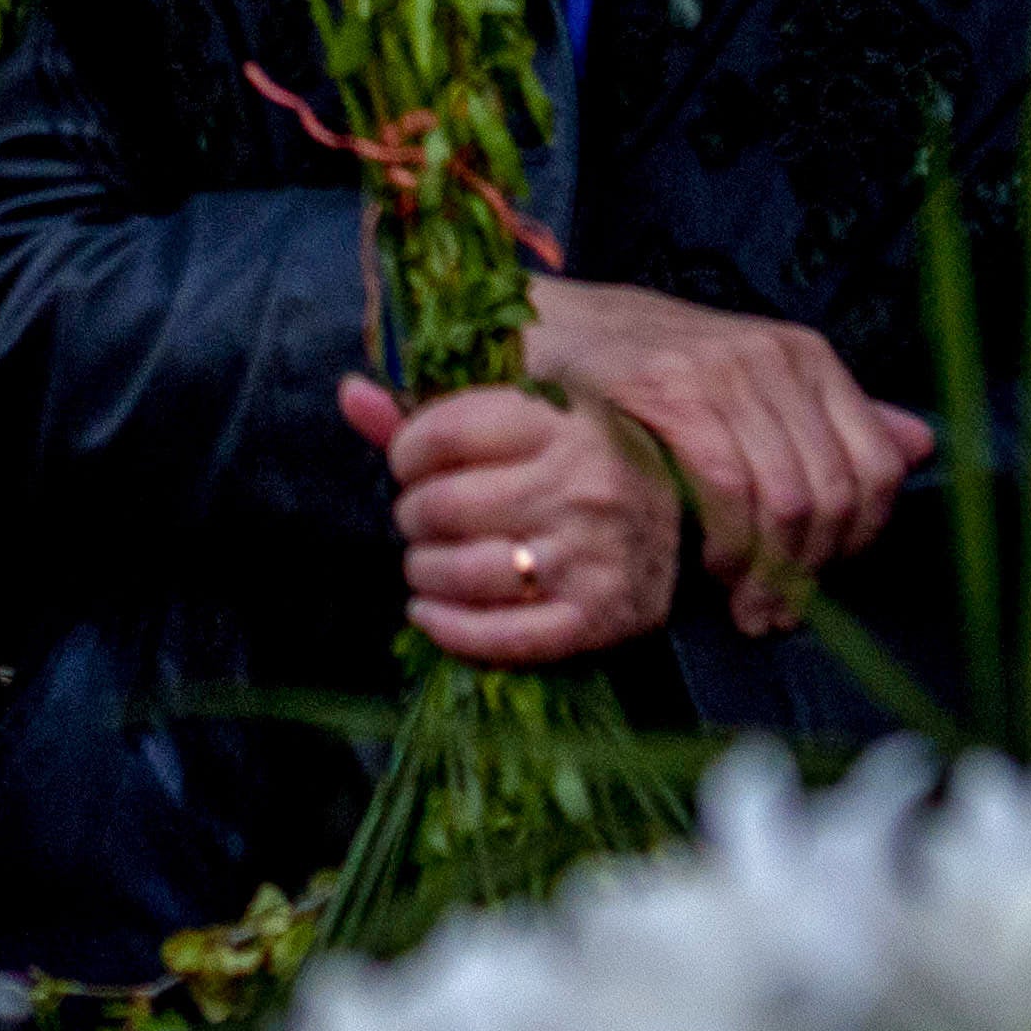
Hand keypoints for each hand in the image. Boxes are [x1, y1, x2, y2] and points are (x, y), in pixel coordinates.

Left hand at [347, 371, 678, 666]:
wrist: (679, 518)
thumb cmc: (576, 459)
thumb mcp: (521, 414)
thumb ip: (432, 408)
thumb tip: (351, 394)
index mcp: (563, 420)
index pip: (447, 431)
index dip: (407, 450)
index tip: (410, 463)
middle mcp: (581, 486)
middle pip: (446, 505)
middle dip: (413, 515)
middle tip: (420, 518)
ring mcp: (591, 556)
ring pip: (464, 572)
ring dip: (424, 571)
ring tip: (426, 563)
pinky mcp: (596, 619)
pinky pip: (501, 636)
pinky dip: (449, 629)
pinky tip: (428, 613)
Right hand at [512, 278, 926, 634]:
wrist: (552, 333)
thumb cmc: (652, 371)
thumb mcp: (751, 381)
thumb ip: (832, 416)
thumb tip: (922, 443)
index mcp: (809, 357)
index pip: (877, 465)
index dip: (859, 542)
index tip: (822, 582)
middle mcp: (777, 358)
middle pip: (835, 492)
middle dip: (811, 571)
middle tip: (775, 615)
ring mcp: (725, 370)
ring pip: (787, 498)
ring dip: (769, 572)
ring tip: (744, 604)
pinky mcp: (672, 391)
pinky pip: (729, 487)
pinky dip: (728, 543)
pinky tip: (711, 567)